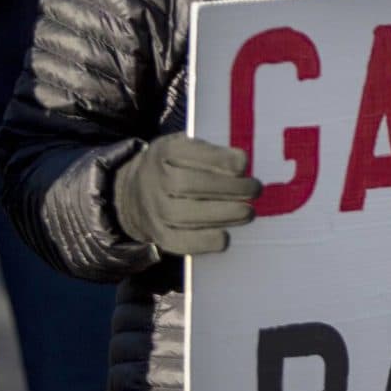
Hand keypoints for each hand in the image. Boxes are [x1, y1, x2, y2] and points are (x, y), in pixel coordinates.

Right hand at [112, 133, 261, 256]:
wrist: (136, 194)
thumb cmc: (177, 167)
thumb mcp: (188, 147)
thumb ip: (212, 153)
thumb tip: (243, 167)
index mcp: (164, 152)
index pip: (188, 152)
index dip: (219, 159)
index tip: (243, 164)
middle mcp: (154, 180)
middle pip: (188, 184)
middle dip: (228, 188)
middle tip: (255, 190)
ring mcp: (154, 209)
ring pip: (184, 215)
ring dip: (223, 215)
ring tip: (249, 212)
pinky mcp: (159, 235)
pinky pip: (180, 242)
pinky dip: (205, 242)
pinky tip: (225, 237)